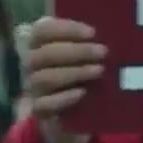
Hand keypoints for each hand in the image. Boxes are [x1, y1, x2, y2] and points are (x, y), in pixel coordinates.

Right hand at [23, 17, 107, 142]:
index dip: (66, 29)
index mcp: (39, 43)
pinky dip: (64, 97)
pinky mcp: (39, 111)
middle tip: (103, 52)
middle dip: (77, 51)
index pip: (42, 30)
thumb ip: (89, 40)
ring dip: (74, 72)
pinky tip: (82, 92)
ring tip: (99, 70)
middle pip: (45, 54)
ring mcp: (33, 88)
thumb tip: (111, 29)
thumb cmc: (85, 72)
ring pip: (44, 78)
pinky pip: (44, 105)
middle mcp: (31, 64)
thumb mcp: (88, 53)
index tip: (93, 33)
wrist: (77, 113)